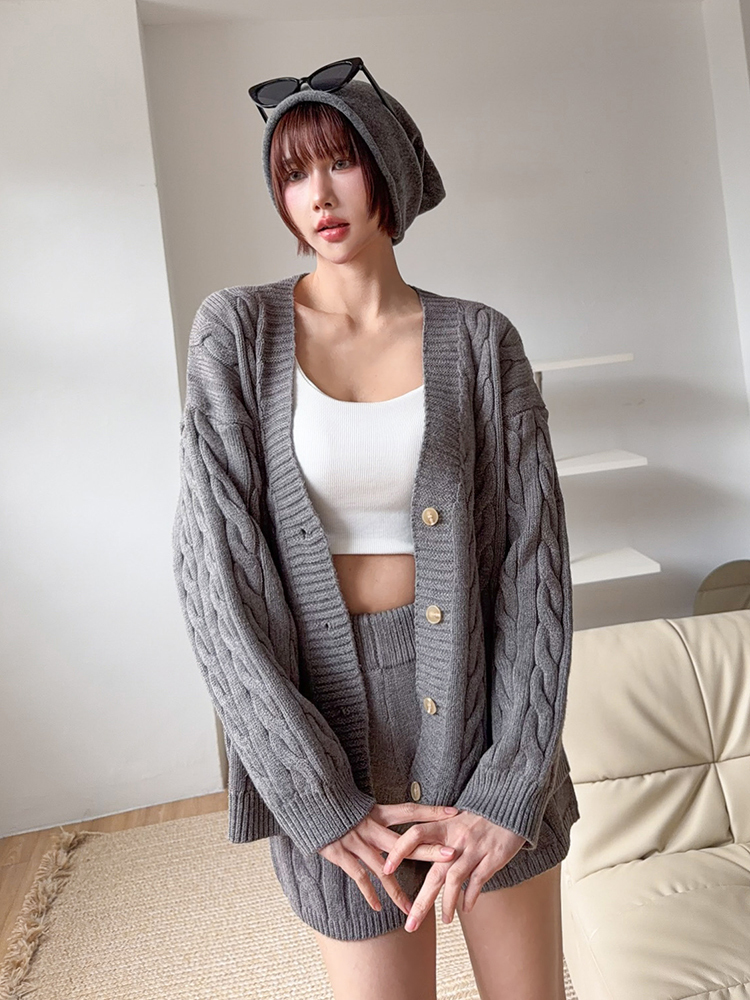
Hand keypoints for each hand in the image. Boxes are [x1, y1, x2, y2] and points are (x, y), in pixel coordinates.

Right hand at [317, 802, 460, 916]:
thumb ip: (377, 815)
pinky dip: (369, 893)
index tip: (453, 813)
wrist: (309, 803)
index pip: (410, 810)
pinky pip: (359, 877)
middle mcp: (371, 827)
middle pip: (405, 841)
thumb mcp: (360, 805)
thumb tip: (398, 818)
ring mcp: (357, 842)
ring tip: (413, 907)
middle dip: (429, 850)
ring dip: (399, 889)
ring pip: (384, 869)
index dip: (431, 811)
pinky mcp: (342, 855)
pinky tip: (378, 908)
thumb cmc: (336, 806)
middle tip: (452, 855)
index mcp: (377, 812)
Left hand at [381, 809, 526, 931]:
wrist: (509, 803)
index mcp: (444, 825)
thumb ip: (438, 834)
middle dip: (422, 901)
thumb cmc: (479, 814)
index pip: (415, 834)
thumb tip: (416, 851)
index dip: (399, 850)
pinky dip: (470, 897)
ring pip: (454, 880)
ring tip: (444, 920)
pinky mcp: (492, 857)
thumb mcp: (455, 818)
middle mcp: (456, 838)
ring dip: (447, 904)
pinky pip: (477, 881)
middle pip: (434, 872)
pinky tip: (465, 908)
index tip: (385, 869)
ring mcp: (474, 849)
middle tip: (410, 923)